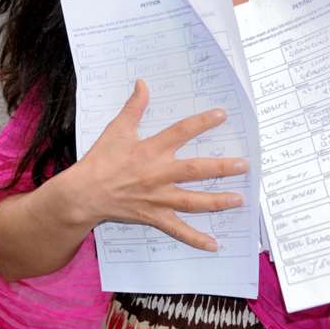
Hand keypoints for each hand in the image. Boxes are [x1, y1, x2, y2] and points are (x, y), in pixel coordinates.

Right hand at [66, 79, 247, 250]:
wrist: (85, 193)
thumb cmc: (100, 160)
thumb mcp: (116, 129)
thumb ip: (133, 107)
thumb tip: (143, 83)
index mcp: (150, 150)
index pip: (181, 132)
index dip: (202, 122)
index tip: (222, 115)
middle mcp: (158, 174)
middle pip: (195, 170)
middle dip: (221, 168)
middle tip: (244, 165)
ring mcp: (158, 198)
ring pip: (193, 201)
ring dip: (218, 201)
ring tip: (240, 199)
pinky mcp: (154, 216)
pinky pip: (178, 230)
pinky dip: (195, 239)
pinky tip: (214, 245)